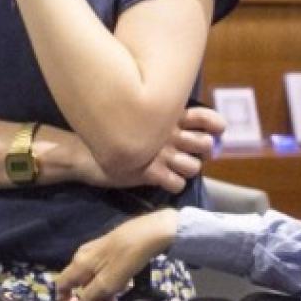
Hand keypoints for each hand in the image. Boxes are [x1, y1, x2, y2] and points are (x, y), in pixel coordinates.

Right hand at [55, 209, 178, 300]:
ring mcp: (96, 254)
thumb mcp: (107, 283)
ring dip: (103, 298)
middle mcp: (83, 258)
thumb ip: (89, 295)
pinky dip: (110, 287)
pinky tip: (121, 294)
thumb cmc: (126, 259)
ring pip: (94, 281)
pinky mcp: (109, 253)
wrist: (148, 233)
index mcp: (79, 264)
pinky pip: (104, 274)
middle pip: (80, 286)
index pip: (61, 285)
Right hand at [83, 105, 220, 192]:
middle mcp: (166, 133)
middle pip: (204, 143)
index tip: (216, 131)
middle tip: (192, 152)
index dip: (215, 124)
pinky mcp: (150, 173)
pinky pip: (177, 183)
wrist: (83, 153)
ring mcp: (159, 154)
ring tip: (175, 168)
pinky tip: (164, 180)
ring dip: (187, 169)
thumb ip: (160, 121)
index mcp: (166, 117)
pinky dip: (174, 184)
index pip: (204, 117)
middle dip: (202, 150)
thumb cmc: (111, 135)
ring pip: (194, 166)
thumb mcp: (138, 121)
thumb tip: (185, 126)